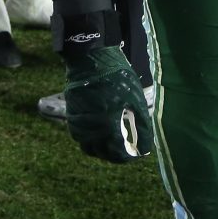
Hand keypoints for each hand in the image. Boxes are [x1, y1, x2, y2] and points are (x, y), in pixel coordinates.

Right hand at [62, 45, 150, 161]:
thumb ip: (140, 124)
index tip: (134, 155)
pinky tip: (98, 135)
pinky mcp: (72, 116)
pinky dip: (89, 140)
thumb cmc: (117, 77)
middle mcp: (93, 128)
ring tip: (112, 145)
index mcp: (110, 124)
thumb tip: (145, 145)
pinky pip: (79, 137)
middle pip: (103, 153)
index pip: (118, 152)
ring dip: (101, 150)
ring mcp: (80, 123)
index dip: (128, 157)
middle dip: (114, 156)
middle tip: (124, 152)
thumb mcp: (135, 99)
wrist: (90, 61)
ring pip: (89, 147)